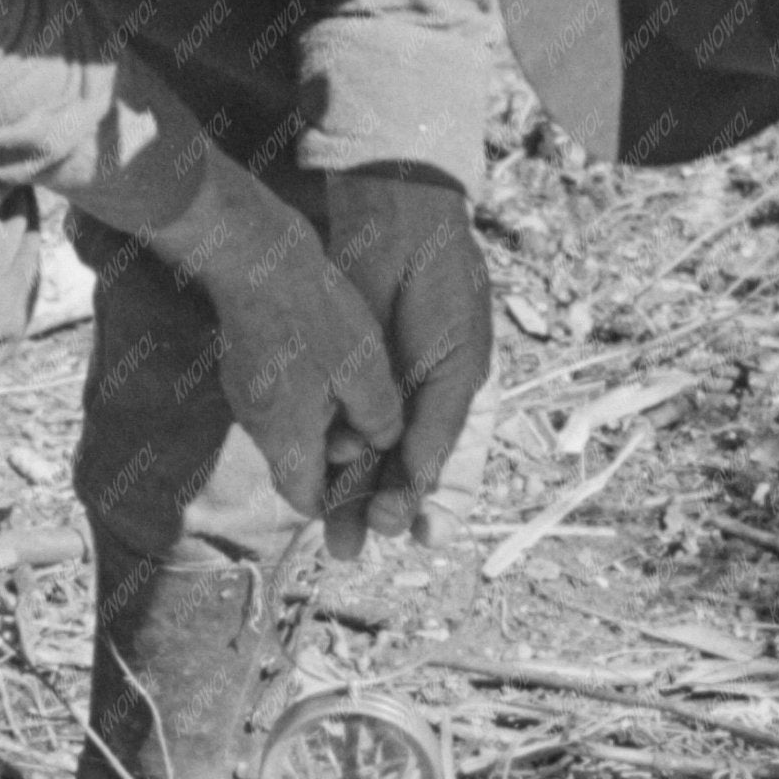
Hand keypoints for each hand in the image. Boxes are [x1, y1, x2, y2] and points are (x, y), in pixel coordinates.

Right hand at [157, 162, 403, 525]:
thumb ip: (380, 419)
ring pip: (289, 432)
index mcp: (286, 438)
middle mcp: (258, 426)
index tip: (370, 485)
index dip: (339, 502)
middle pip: (297, 467)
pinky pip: (279, 401)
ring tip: (361, 400)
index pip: (306, 500)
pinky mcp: (244, 367)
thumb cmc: (313, 315)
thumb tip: (384, 442)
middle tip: (373, 437)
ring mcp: (246, 395)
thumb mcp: (365, 372)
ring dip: (324, 426)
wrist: (255, 257)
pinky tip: (334, 370)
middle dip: (336, 462)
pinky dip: (307, 400)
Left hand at [317, 165, 493, 558]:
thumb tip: (420, 490)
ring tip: (338, 539)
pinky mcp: (338, 382)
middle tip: (364, 545)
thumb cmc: (443, 296)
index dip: (440, 510)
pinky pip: (334, 433)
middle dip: (384, 514)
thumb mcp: (455, 371)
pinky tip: (320, 490)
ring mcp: (376, 397)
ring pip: (363, 463)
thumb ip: (438, 431)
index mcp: (458, 407)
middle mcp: (416, 410)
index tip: (425, 538)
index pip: (450, 474)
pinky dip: (330, 464)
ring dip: (351, 502)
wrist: (398, 234)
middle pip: (400, 478)